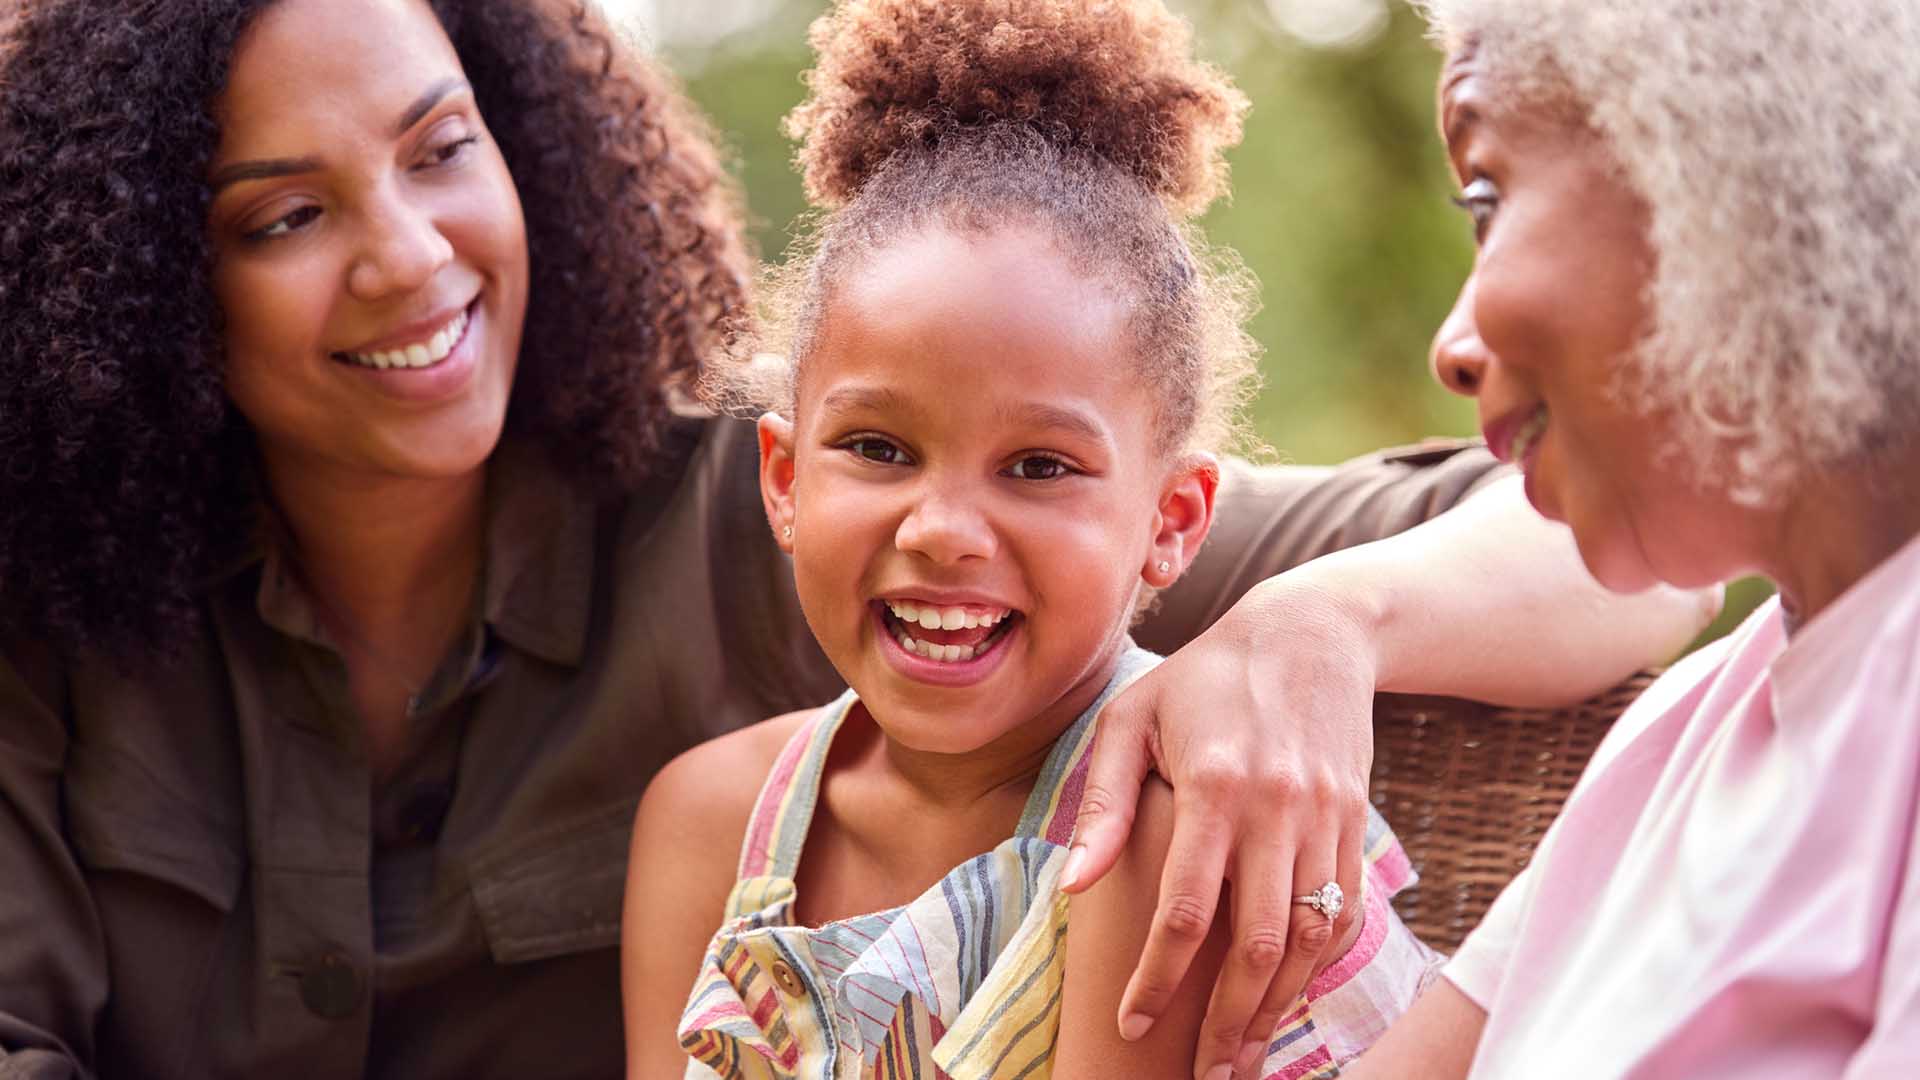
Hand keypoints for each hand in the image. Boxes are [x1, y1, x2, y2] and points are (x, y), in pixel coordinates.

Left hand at [1064, 577, 1375, 1079]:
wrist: (1313, 633)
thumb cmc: (1205, 677)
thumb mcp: (1131, 717)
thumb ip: (1102, 804)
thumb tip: (1073, 886)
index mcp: (1215, 785)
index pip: (1186, 908)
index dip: (1158, 977)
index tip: (1133, 1023)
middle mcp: (1278, 808)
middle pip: (1258, 943)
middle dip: (1229, 1022)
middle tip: (1205, 1074)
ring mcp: (1325, 818)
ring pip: (1309, 939)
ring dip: (1278, 1007)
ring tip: (1246, 1055)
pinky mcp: (1356, 823)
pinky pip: (1341, 912)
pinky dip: (1317, 964)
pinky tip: (1288, 997)